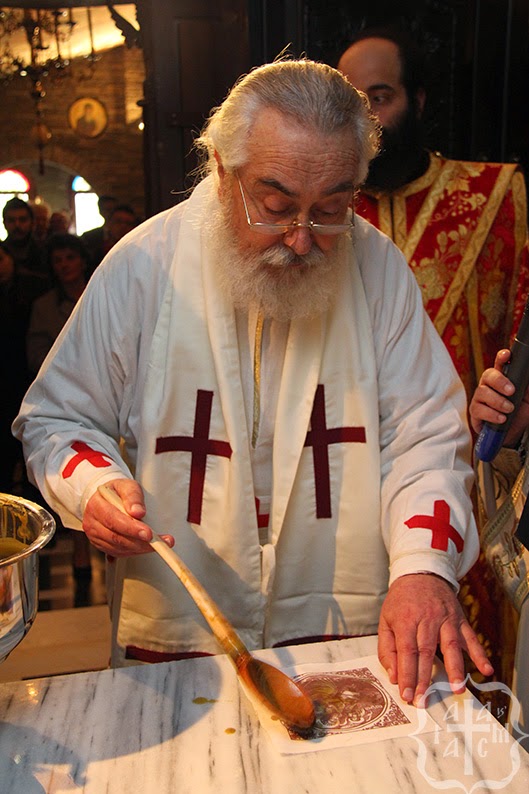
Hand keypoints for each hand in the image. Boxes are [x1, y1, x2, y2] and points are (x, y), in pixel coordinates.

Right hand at [82, 478, 174, 556]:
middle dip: (139, 542)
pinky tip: (146, 547)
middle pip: (116, 537)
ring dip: (139, 549)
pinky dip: (134, 552)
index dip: (131, 528)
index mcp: (96, 505)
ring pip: (117, 548)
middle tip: (158, 542)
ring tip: (158, 544)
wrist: (106, 498)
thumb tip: (138, 512)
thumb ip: (133, 496)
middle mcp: (92, 523)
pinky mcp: (101, 545)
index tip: (148, 533)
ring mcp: (95, 536)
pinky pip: (118, 553)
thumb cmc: (117, 491)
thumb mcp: (126, 486)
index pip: (113, 519)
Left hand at [378, 573, 492, 705]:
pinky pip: (470, 637)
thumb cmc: (401, 601)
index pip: (407, 651)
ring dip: (455, 668)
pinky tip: (485, 669)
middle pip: (426, 652)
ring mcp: (445, 619)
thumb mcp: (385, 619)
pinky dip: (479, 653)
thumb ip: (387, 648)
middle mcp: (427, 619)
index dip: (407, 674)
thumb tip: (393, 675)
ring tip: (456, 688)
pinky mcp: (459, 619)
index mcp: (406, 620)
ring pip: (450, 645)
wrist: (421, 573)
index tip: (406, 694)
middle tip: (423, 700)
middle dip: (425, 679)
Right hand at [469, 349, 528, 446]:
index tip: (507, 354)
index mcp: (502, 379)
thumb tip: (528, 376)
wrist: (512, 434)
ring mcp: (480, 399)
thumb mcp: (528, 399)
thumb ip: (527, 387)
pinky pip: (479, 409)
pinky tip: (501, 419)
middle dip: (499, 381)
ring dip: (498, 401)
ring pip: (482, 392)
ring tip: (509, 409)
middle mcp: (489, 386)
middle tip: (511, 391)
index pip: (500, 364)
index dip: (502, 357)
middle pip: (488, 375)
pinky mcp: (475, 412)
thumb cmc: (519, 413)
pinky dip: (492, 414)